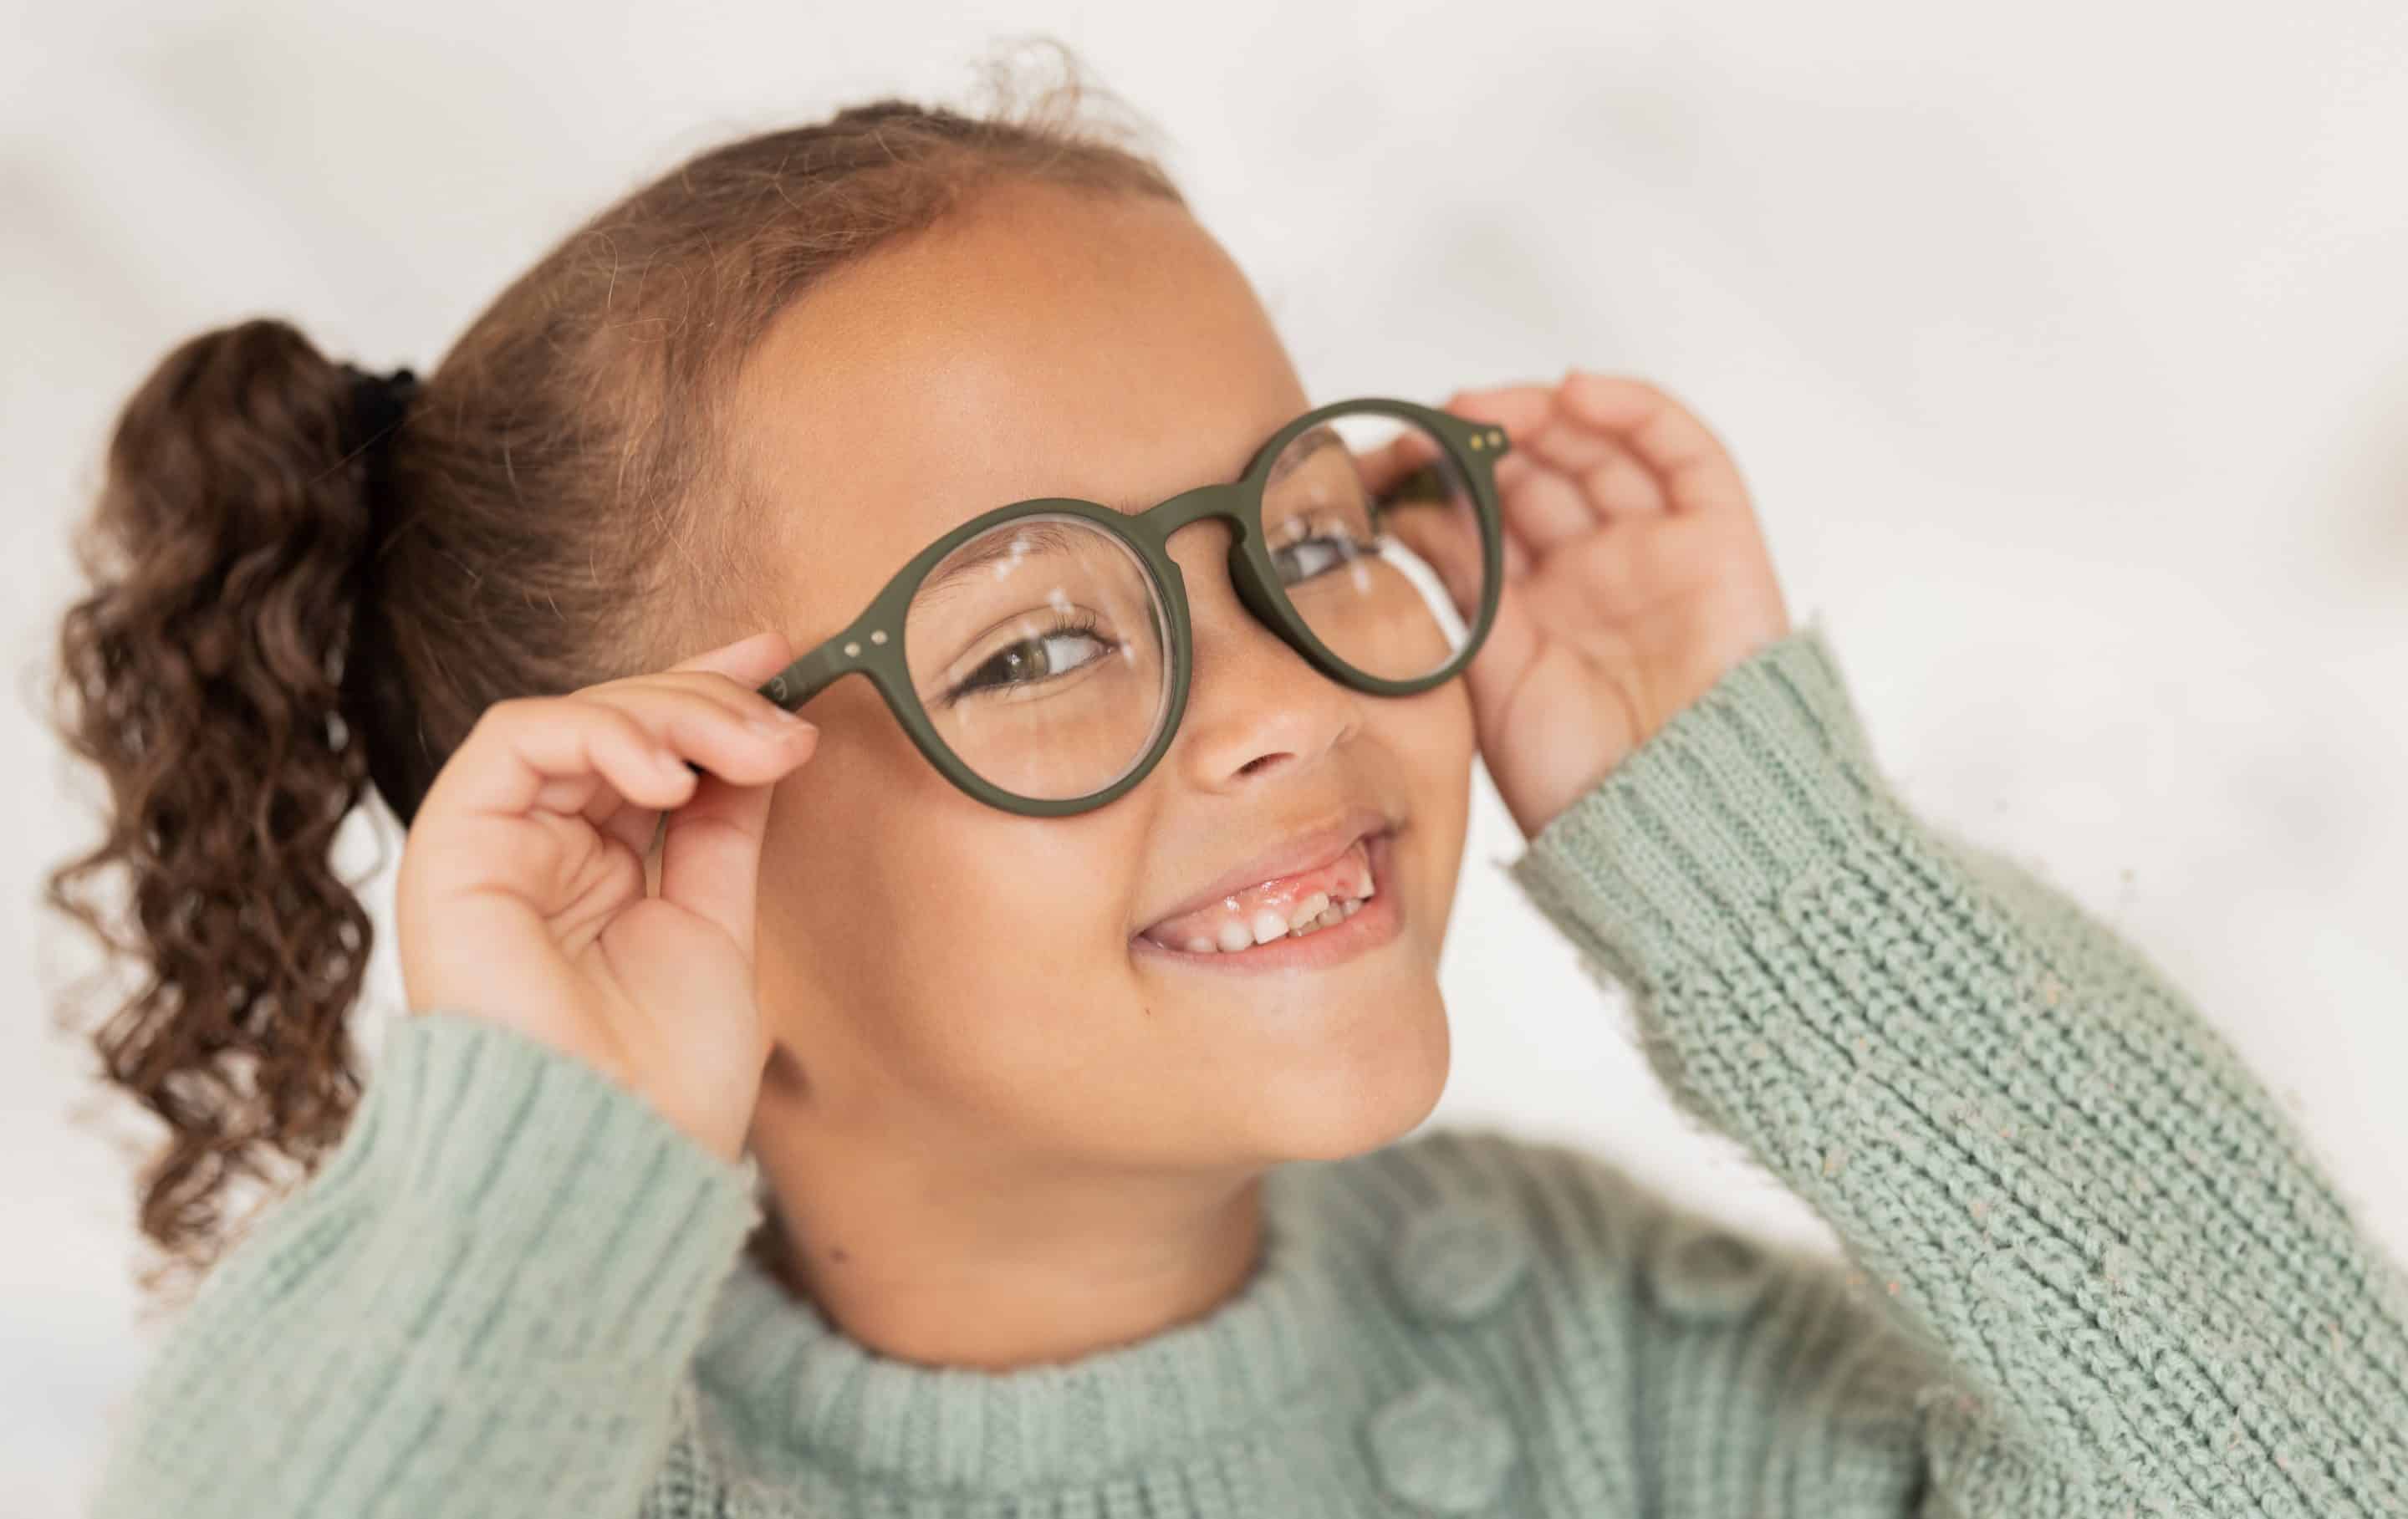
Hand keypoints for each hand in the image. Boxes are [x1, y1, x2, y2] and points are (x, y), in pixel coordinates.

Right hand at [394, 630, 815, 1161]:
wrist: (609, 1163)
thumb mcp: (717, 927)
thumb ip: (723, 831)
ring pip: (571, 719)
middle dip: (708, 703)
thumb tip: (763, 737)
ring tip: (744, 749)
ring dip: (671, 714)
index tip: (781, 658)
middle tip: (783, 723)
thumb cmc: (661, 1083)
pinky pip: (514, 740)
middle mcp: (537, 854)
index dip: (706, 692)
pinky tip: (668, 775)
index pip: (644, 752)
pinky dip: (601, 734)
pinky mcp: (451, 849)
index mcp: (594, 876)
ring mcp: (492, 850)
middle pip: (614, 725)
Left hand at [1391, 370, 1790, 839]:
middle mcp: (1594, 575)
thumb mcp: (1491, 671)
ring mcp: (1654, 552)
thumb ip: (1462, 583)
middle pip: (1541, 473)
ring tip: (1490, 410)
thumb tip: (1411, 504)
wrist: (1670, 828)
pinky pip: (1682, 452)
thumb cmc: (1578, 781)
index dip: (1446, 476)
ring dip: (1546, 415)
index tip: (1397, 453)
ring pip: (1601, 451)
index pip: (1489, 516)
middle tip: (1440, 422)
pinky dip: (1633, 410)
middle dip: (1488, 439)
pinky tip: (1575, 393)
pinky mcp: (1716, 539)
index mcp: (1533, 613)